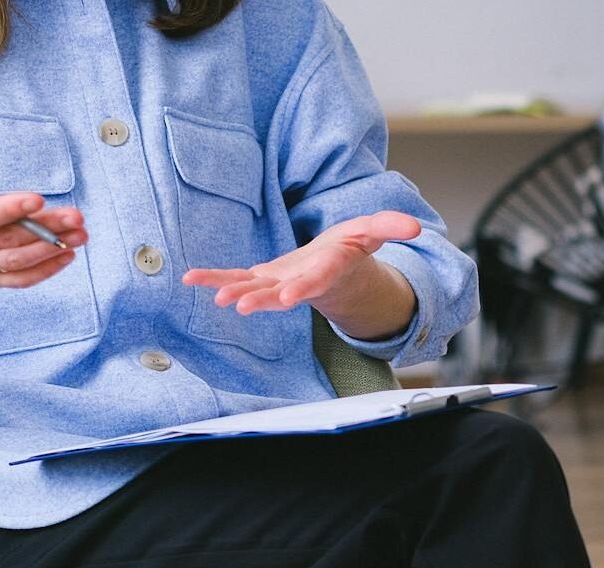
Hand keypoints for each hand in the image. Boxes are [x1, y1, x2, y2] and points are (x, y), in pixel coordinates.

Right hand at [0, 120, 88, 323]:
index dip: (10, 208)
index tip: (37, 198)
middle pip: (8, 239)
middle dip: (46, 228)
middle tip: (77, 216)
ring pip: (16, 262)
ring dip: (51, 250)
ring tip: (81, 235)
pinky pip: (16, 280)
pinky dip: (43, 271)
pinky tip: (67, 255)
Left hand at [182, 211, 420, 340]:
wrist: (334, 273)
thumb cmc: (351, 251)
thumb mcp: (373, 232)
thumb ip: (390, 226)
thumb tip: (414, 227)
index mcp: (327, 271)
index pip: (317, 281)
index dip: (304, 288)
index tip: (291, 297)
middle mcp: (300, 283)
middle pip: (280, 294)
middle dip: (263, 299)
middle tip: (243, 306)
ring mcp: (279, 284)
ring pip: (254, 290)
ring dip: (234, 292)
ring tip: (216, 296)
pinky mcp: (262, 279)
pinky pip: (235, 279)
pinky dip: (214, 278)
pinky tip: (189, 277)